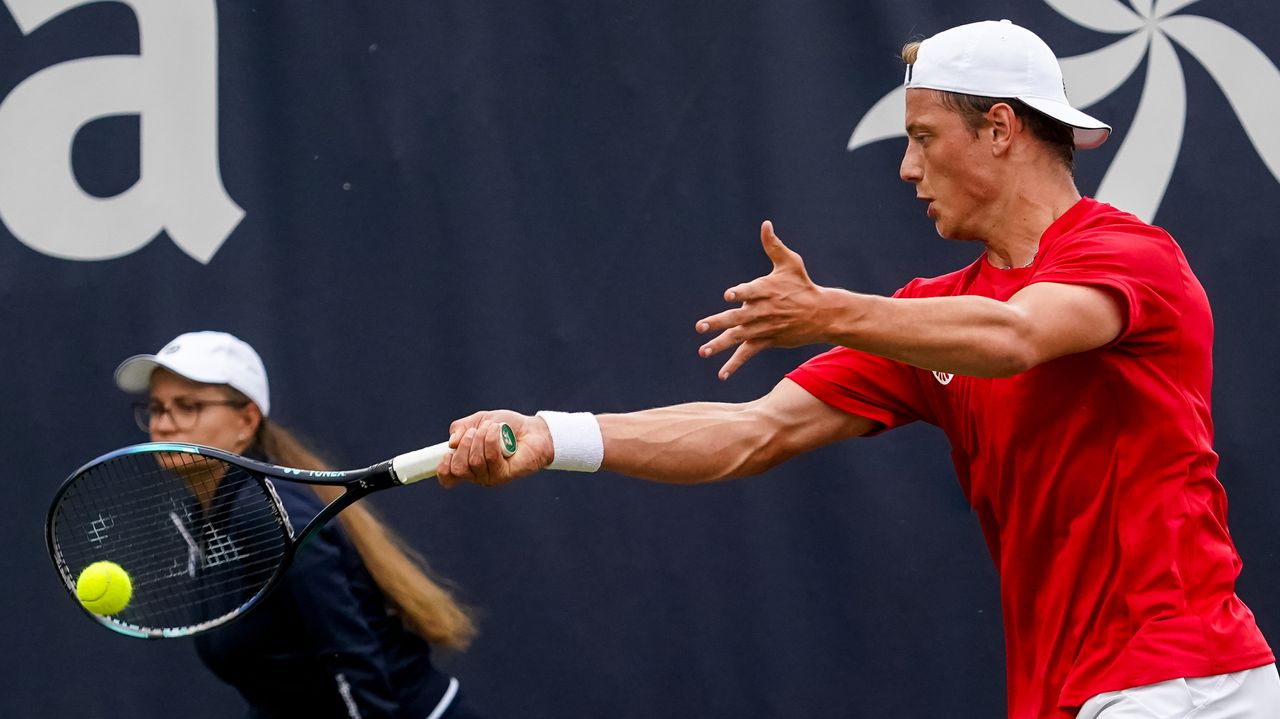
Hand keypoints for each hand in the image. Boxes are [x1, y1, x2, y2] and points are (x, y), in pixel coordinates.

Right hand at [437, 411, 553, 487]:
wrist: (532, 429)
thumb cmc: (505, 427)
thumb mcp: (478, 421)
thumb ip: (460, 428)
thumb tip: (451, 443)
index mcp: (466, 464)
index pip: (447, 478)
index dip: (443, 466)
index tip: (449, 449)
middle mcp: (476, 474)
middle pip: (458, 468)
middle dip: (465, 444)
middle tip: (475, 432)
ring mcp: (490, 477)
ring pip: (474, 461)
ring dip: (481, 438)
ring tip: (492, 428)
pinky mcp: (504, 475)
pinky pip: (491, 458)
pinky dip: (492, 440)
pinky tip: (498, 431)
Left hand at [695, 221, 829, 379]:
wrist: (821, 314)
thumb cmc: (802, 285)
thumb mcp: (790, 263)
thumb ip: (773, 246)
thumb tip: (765, 224)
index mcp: (766, 290)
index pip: (751, 291)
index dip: (740, 293)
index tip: (729, 295)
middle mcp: (762, 311)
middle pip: (738, 317)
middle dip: (719, 322)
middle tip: (700, 326)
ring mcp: (763, 328)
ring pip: (738, 338)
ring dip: (719, 345)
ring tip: (702, 351)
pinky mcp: (766, 341)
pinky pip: (747, 354)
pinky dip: (734, 364)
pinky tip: (721, 374)